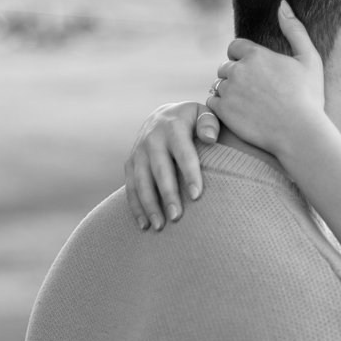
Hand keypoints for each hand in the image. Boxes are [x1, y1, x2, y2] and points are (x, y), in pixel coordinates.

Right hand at [124, 100, 219, 229]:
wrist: (163, 115)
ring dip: (149, 205)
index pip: (183, 153)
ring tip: (160, 227)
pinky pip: (130, 187)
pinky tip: (144, 225)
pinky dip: (136, 207)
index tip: (197, 196)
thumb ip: (209, 123)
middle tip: (177, 217)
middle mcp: (152, 139)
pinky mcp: (130, 163)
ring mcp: (138, 152)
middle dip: (167, 195)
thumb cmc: (192, 120)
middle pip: (160, 170)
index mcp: (173, 127)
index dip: (190, 174)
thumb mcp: (203, 113)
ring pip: (141, 181)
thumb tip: (210, 138)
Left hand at [211, 1, 325, 158]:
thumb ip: (294, 29)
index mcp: (256, 54)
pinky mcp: (223, 111)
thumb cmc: (308, 96)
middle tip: (255, 93)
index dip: (243, 59)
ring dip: (228, 92)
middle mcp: (238, 69)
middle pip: (226, 67)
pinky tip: (240, 114)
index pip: (235, 48)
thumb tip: (282, 3)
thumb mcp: (309, 58)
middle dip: (236, 76)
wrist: (300, 133)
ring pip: (218, 85)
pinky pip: (212, 103)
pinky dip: (222, 108)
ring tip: (248, 105)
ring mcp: (228, 91)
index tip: (256, 73)